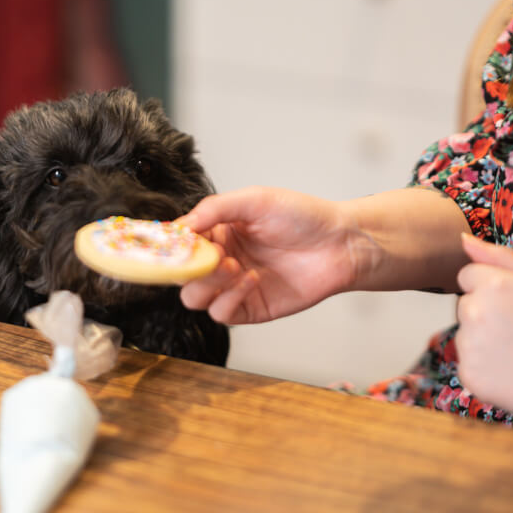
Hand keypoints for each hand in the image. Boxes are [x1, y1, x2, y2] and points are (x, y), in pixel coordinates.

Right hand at [177, 187, 362, 323]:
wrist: (340, 244)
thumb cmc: (303, 217)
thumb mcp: (254, 199)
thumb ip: (214, 209)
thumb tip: (180, 226)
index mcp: (218, 232)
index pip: (180, 244)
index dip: (172, 246)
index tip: (173, 244)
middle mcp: (222, 259)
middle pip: (182, 275)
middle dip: (191, 267)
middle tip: (214, 256)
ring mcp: (234, 286)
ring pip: (195, 298)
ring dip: (208, 283)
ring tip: (234, 267)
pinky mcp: (250, 308)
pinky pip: (222, 313)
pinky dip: (229, 298)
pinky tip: (251, 280)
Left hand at [456, 234, 512, 429]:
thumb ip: (499, 256)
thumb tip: (463, 239)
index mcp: (493, 284)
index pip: (466, 276)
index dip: (490, 289)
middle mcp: (474, 311)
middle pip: (463, 305)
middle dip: (484, 313)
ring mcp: (468, 345)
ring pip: (464, 334)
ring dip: (482, 340)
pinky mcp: (468, 373)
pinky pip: (467, 362)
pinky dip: (483, 367)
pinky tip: (512, 370)